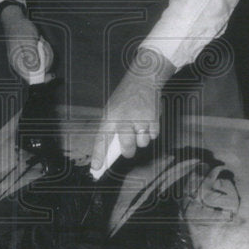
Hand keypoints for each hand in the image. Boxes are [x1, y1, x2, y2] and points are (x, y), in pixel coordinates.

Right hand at [0, 5, 53, 81]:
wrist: (15, 19)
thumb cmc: (20, 29)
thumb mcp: (28, 41)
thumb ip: (32, 56)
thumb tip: (36, 69)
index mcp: (17, 62)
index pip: (29, 78)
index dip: (41, 79)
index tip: (51, 75)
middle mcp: (20, 63)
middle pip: (37, 72)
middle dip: (45, 61)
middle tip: (44, 47)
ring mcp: (24, 59)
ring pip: (40, 64)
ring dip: (45, 54)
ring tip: (41, 42)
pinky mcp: (28, 54)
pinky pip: (39, 57)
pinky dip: (43, 51)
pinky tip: (40, 42)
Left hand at [90, 48, 175, 169]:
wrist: (143, 79)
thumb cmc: (126, 97)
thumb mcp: (113, 109)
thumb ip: (112, 128)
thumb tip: (113, 150)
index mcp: (110, 116)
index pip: (102, 139)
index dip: (98, 155)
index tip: (95, 168)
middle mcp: (124, 119)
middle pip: (127, 147)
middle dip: (128, 151)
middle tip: (128, 150)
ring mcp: (139, 120)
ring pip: (142, 143)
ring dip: (142, 138)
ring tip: (140, 125)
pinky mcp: (153, 119)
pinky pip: (153, 136)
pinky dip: (152, 131)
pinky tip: (148, 120)